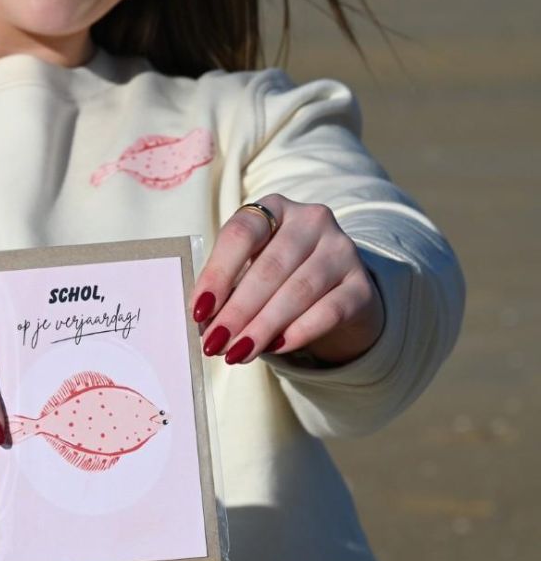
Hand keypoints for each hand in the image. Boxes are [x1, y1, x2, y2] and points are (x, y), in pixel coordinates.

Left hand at [191, 195, 384, 365]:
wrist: (335, 289)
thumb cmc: (278, 275)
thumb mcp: (250, 266)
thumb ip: (227, 284)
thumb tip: (203, 319)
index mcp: (274, 207)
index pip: (242, 233)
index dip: (217, 273)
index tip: (198, 310)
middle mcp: (311, 220)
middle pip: (269, 267)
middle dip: (237, 311)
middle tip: (215, 342)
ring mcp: (341, 250)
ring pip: (297, 292)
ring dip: (262, 327)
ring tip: (237, 352)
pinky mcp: (361, 285)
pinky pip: (328, 311)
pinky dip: (297, 332)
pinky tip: (274, 347)